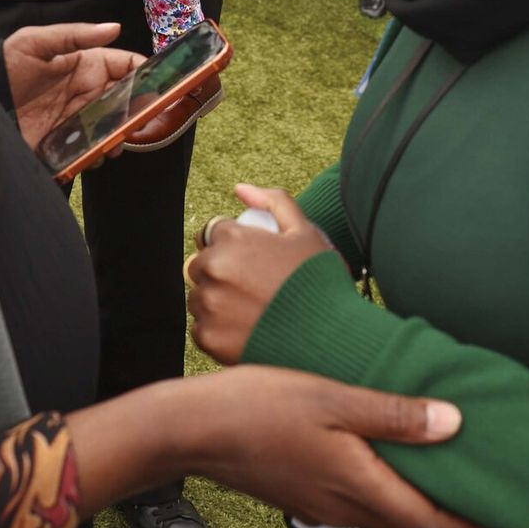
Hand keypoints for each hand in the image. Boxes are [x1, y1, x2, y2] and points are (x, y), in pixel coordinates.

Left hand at [3, 23, 141, 150]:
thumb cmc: (3, 65)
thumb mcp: (35, 42)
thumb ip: (74, 35)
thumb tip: (115, 27)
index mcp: (84, 65)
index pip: (124, 66)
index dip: (143, 74)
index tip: (159, 86)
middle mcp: (84, 91)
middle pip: (124, 101)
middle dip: (137, 112)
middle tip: (139, 123)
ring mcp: (74, 117)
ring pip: (110, 128)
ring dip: (118, 137)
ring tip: (114, 145)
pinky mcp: (62, 141)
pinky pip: (88, 149)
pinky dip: (96, 155)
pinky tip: (94, 156)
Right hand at [175, 367, 498, 527]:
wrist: (193, 429)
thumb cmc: (258, 408)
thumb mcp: (332, 398)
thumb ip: (393, 413)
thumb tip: (453, 424)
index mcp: (360, 486)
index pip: (434, 524)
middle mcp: (347, 507)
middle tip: (499, 517)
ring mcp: (325, 505)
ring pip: (391, 518)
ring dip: (427, 514)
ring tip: (459, 497)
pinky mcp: (308, 493)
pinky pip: (365, 505)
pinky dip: (396, 498)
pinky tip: (399, 474)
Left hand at [189, 184, 335, 364]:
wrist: (328, 337)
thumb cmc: (319, 282)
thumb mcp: (305, 232)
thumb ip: (274, 202)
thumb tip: (240, 189)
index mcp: (233, 239)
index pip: (213, 233)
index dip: (234, 245)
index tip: (253, 260)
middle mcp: (214, 270)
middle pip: (201, 265)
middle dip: (221, 271)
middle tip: (254, 287)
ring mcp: (209, 305)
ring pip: (200, 297)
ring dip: (218, 301)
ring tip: (254, 310)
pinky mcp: (208, 338)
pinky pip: (203, 328)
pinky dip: (220, 330)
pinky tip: (249, 330)